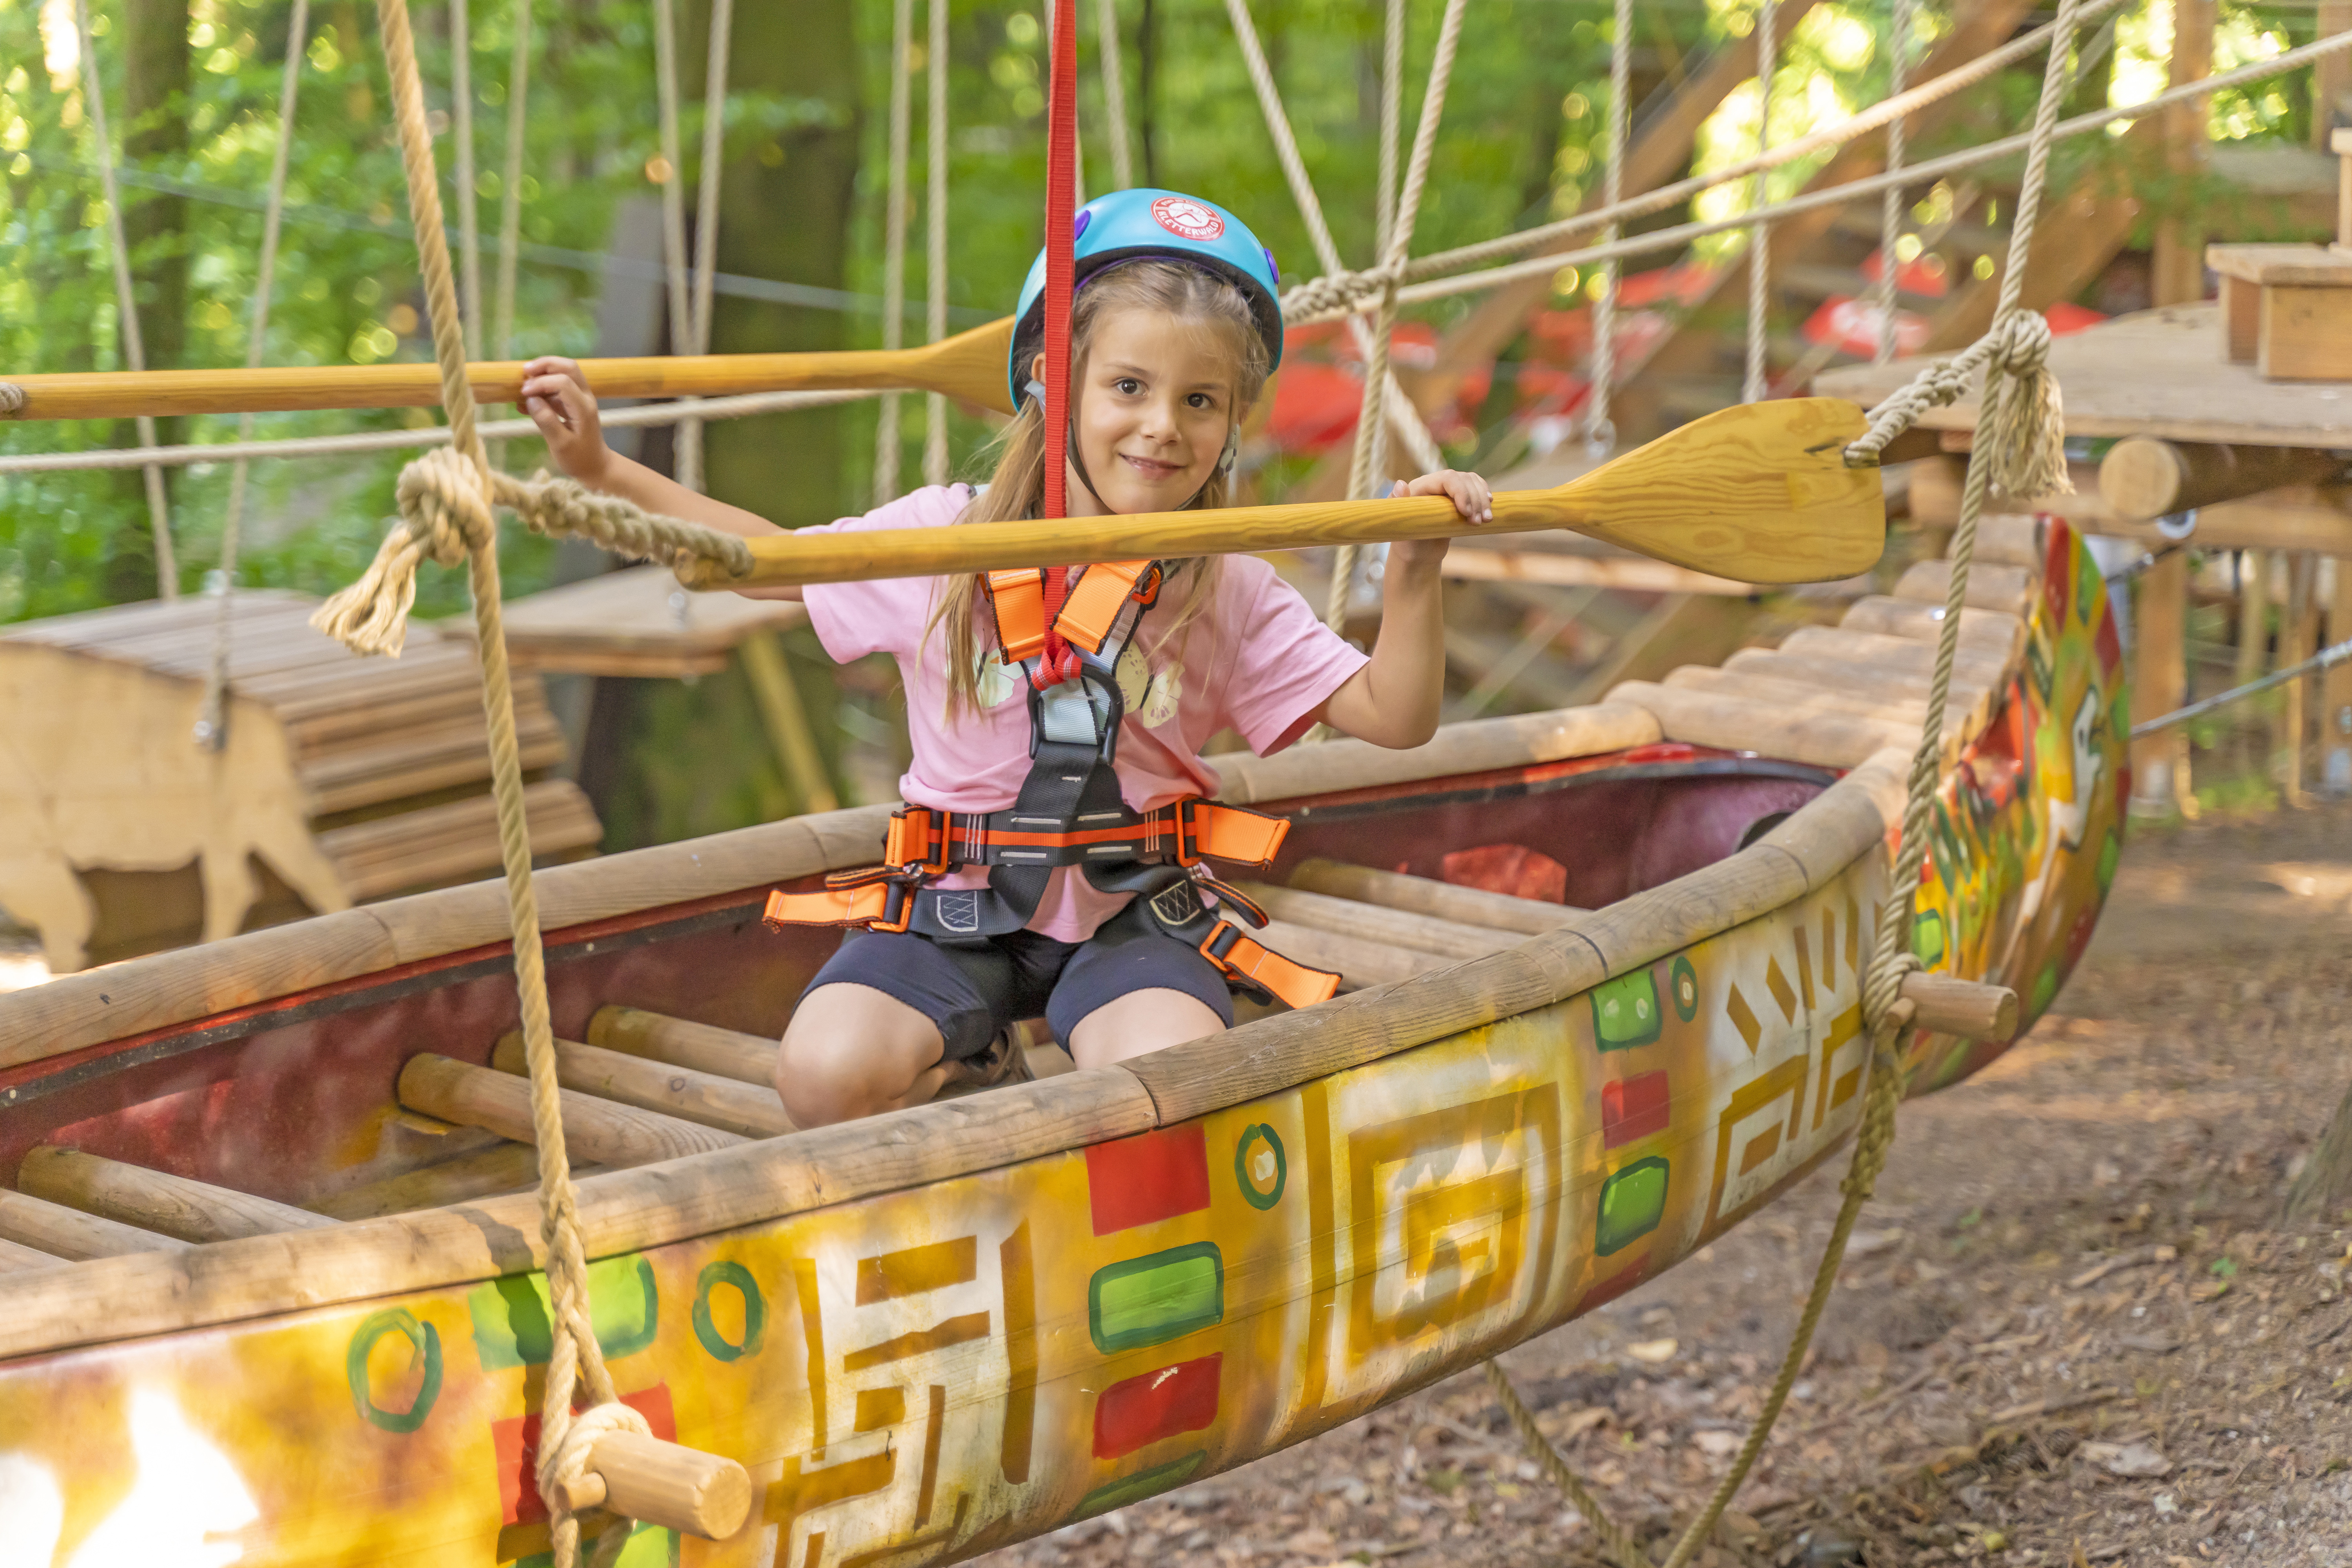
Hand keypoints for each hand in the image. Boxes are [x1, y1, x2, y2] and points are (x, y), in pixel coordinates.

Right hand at [519, 356, 611, 485]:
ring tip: (523, 384)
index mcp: (583, 407)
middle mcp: (585, 398)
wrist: (596, 468)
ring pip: (564, 374)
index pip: (562, 382)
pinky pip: (558, 388)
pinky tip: (525, 402)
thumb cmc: (579, 459)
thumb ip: (546, 420)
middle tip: (524, 371)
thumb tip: (530, 399)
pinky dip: (542, 390)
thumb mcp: (560, 444)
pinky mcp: (573, 404)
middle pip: (568, 367)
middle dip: (545, 365)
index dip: (540, 383)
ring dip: (543, 374)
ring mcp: (580, 399)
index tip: (523, 392)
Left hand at [1387, 468, 1492, 573]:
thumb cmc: (1407, 543)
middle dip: (1475, 499)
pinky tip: (1489, 506)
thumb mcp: (1401, 528)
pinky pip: (1476, 489)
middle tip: (1478, 523)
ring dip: (1483, 499)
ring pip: (1473, 482)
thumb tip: (1401, 484)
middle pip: (1463, 479)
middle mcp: (1435, 484)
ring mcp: (1448, 491)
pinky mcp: (1459, 499)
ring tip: (1486, 520)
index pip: (1447, 478)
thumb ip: (1397, 505)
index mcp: (1420, 486)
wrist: (1418, 555)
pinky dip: (1485, 497)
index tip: (1466, 513)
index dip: (1461, 491)